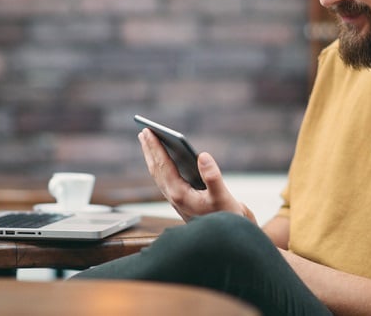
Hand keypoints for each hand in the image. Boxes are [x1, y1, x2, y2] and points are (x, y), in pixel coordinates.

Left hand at [138, 128, 255, 223]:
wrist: (226, 238)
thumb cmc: (226, 217)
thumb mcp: (223, 197)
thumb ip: (212, 177)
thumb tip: (202, 156)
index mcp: (179, 194)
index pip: (163, 166)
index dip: (155, 147)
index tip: (148, 132)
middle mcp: (173, 197)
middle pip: (156, 169)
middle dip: (150, 150)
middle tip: (144, 132)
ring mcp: (175, 199)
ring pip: (158, 174)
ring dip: (153, 157)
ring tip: (148, 142)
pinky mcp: (180, 201)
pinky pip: (165, 179)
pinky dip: (161, 166)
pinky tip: (163, 159)